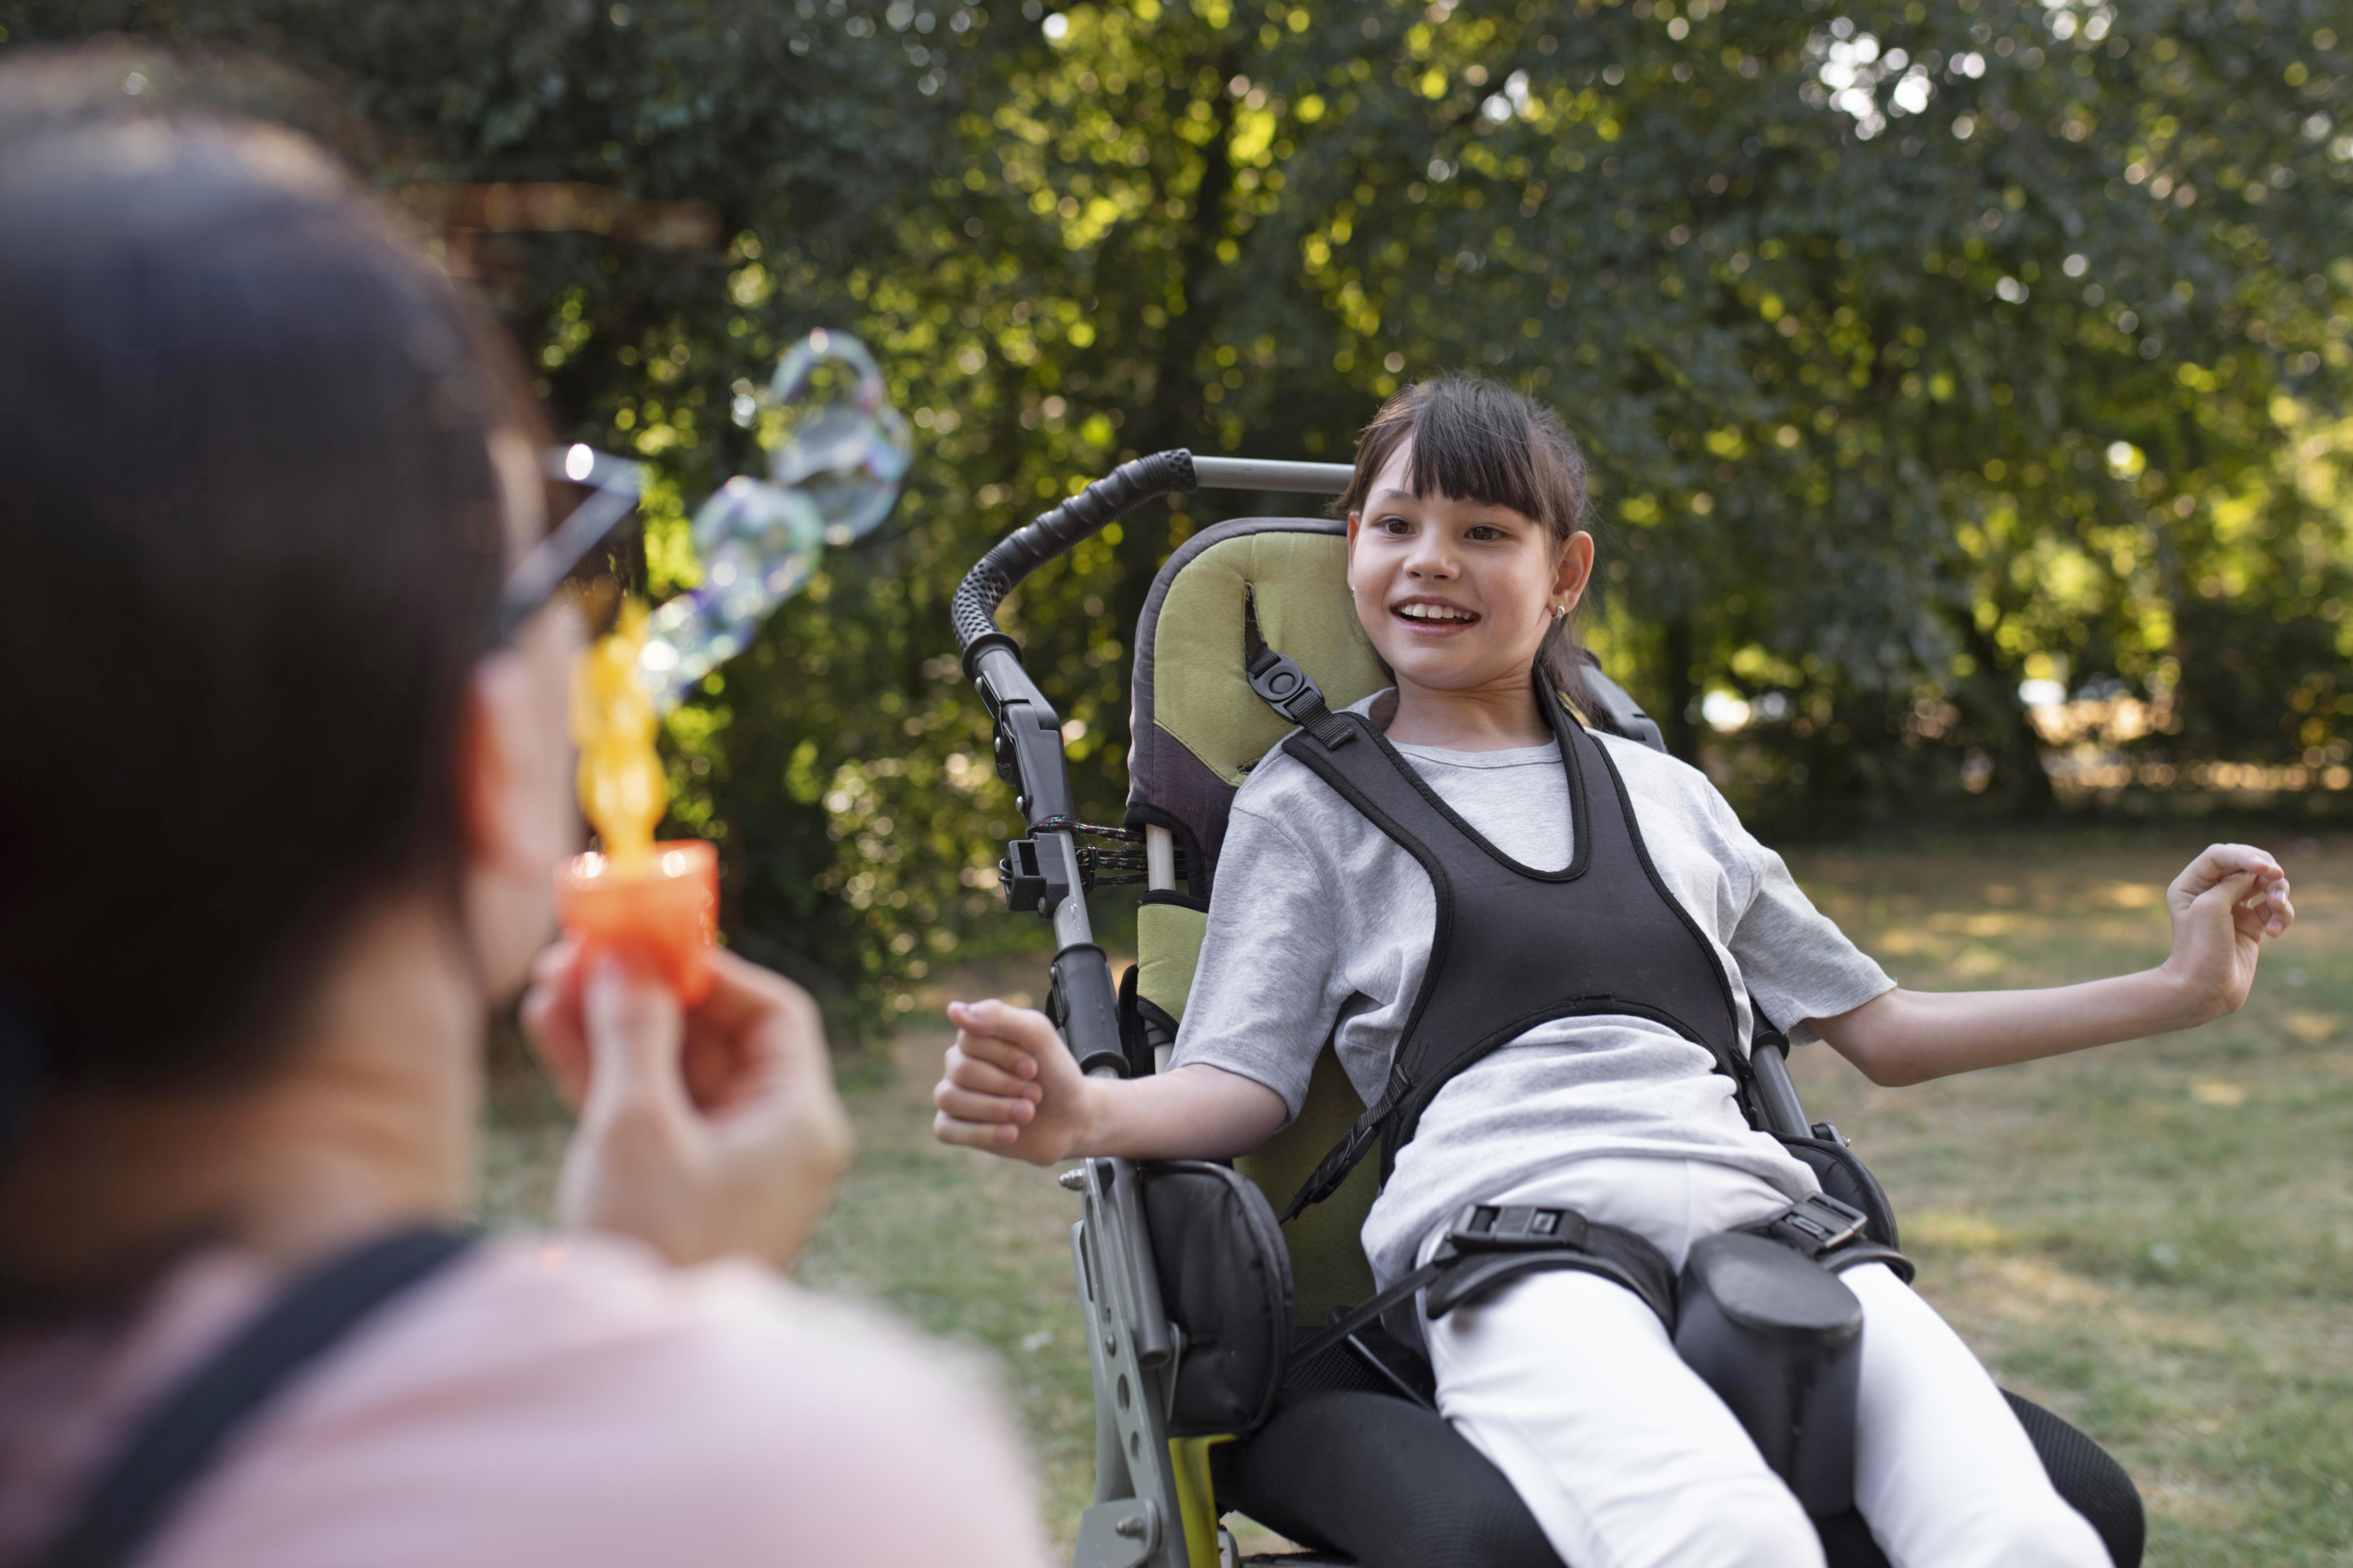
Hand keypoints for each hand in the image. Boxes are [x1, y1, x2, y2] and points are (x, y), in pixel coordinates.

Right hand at [521, 942, 852, 1268]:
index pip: (772, 1015)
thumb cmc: (652, 1245)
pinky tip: (549, 1024)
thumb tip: (626, 957)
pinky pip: (645, 1109)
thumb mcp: (637, 1126)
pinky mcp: (672, 1188)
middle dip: (644, 992)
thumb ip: (633, 1031)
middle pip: (713, 1038)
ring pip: (669, 1070)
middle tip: (579, 951)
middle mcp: (772, 1141)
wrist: (627, 1370)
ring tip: (547, 979)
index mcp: (798, 1124)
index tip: (648, 942)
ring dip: (611, 1025)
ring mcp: (721, 1167)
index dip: (710, 971)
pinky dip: (602, 1071)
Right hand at [931, 998, 1095, 1165]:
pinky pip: (945, 1129)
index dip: (1005, 1056)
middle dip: (1006, 1085)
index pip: (970, 1039)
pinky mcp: (954, 1127)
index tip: (1034, 1068)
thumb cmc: (1054, 1073)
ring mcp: (954, 1095)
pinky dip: (981, 1133)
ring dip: (997, 1109)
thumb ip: (999, 1017)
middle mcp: (959, 1063)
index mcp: (975, 1037)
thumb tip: (953, 1011)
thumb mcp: (1038, 1035)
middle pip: (961, 1070)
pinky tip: (1011, 1133)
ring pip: (949, 1098)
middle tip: (1036, 1093)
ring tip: (1028, 1114)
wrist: (1071, 1118)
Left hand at [2159, 843, 2294, 1024]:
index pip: (2220, 855)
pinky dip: (2281, 915)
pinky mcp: (2251, 926)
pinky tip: (2274, 932)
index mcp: (2191, 884)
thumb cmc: (2200, 948)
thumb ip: (2233, 882)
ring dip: (2278, 893)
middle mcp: (2210, 893)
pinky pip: (2274, 909)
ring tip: (2276, 909)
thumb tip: (2254, 871)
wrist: (2204, 990)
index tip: (2265, 868)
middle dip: (2266, 872)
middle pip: (2246, 865)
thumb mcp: (2211, 906)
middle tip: (2276, 882)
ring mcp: (2232, 909)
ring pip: (2265, 885)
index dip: (2245, 855)